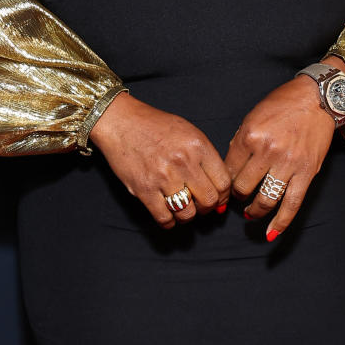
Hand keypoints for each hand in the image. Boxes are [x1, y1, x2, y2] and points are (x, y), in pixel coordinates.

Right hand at [88, 92, 230, 229]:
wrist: (121, 122)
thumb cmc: (155, 125)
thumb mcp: (188, 132)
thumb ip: (205, 157)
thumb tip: (221, 188)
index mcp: (198, 146)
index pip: (223, 182)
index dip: (223, 194)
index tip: (218, 197)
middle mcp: (183, 162)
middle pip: (209, 200)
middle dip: (207, 207)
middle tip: (200, 204)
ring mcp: (163, 177)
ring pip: (187, 213)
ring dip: (187, 215)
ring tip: (182, 208)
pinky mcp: (144, 189)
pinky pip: (164, 218)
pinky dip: (168, 222)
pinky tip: (167, 215)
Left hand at [225, 73, 338, 240]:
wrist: (316, 99)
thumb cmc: (282, 105)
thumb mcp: (252, 117)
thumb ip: (239, 143)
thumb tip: (228, 171)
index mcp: (250, 136)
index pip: (228, 170)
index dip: (224, 182)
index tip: (225, 187)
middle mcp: (267, 151)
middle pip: (242, 187)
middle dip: (237, 196)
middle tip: (239, 196)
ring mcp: (288, 164)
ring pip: (264, 200)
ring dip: (254, 211)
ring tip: (250, 212)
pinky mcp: (306, 173)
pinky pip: (291, 205)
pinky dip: (281, 223)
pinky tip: (271, 234)